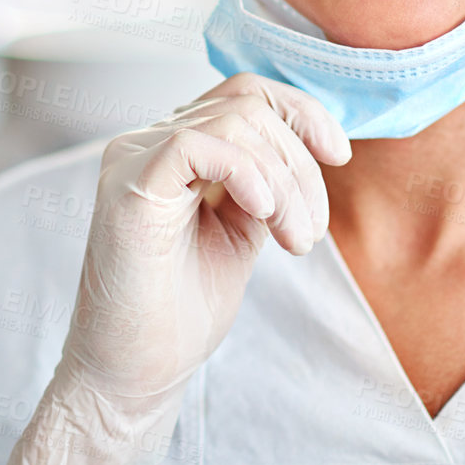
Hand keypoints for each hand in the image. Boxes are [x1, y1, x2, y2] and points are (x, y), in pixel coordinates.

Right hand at [0, 73, 348, 464]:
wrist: (136, 372)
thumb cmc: (181, 310)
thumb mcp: (241, 231)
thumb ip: (264, 183)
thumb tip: (312, 145)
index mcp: (175, 149)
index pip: (244, 92)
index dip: (299, 112)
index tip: (338, 156)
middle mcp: (148, 142)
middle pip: (248, 106)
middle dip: (300, 166)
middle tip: (308, 233)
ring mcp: (132, 158)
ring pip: (233, 123)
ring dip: (285, 182)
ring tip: (293, 240)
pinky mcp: (127, 185)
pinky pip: (194, 144)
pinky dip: (244, 173)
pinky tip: (262, 214)